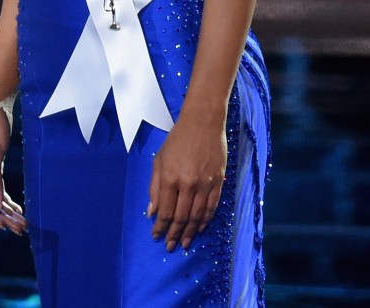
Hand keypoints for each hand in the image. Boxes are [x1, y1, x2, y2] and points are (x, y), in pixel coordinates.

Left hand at [147, 110, 225, 251]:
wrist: (203, 123)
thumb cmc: (177, 139)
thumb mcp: (159, 159)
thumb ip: (155, 186)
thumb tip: (152, 211)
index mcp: (170, 177)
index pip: (165, 210)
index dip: (160, 227)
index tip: (156, 237)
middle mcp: (187, 183)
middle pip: (180, 217)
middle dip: (174, 234)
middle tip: (170, 246)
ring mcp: (205, 184)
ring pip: (196, 216)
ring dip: (189, 232)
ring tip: (184, 243)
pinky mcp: (218, 182)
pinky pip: (211, 207)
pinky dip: (205, 220)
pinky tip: (199, 228)